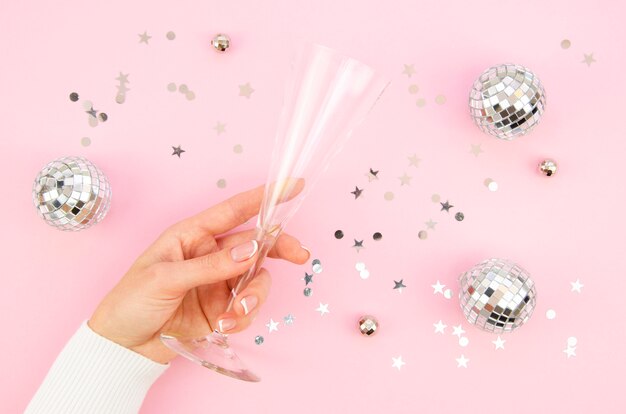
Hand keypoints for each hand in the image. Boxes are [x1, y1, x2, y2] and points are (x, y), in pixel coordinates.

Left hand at [88, 184, 309, 363]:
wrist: (122, 348)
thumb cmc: (130, 302)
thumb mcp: (165, 279)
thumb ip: (210, 266)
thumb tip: (251, 251)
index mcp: (193, 235)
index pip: (234, 211)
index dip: (265, 197)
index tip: (294, 186)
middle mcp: (211, 255)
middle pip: (257, 244)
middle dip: (280, 249)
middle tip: (299, 256)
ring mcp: (218, 282)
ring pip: (256, 278)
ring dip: (254, 296)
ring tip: (234, 313)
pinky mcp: (222, 308)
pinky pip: (248, 306)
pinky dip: (243, 316)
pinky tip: (225, 325)